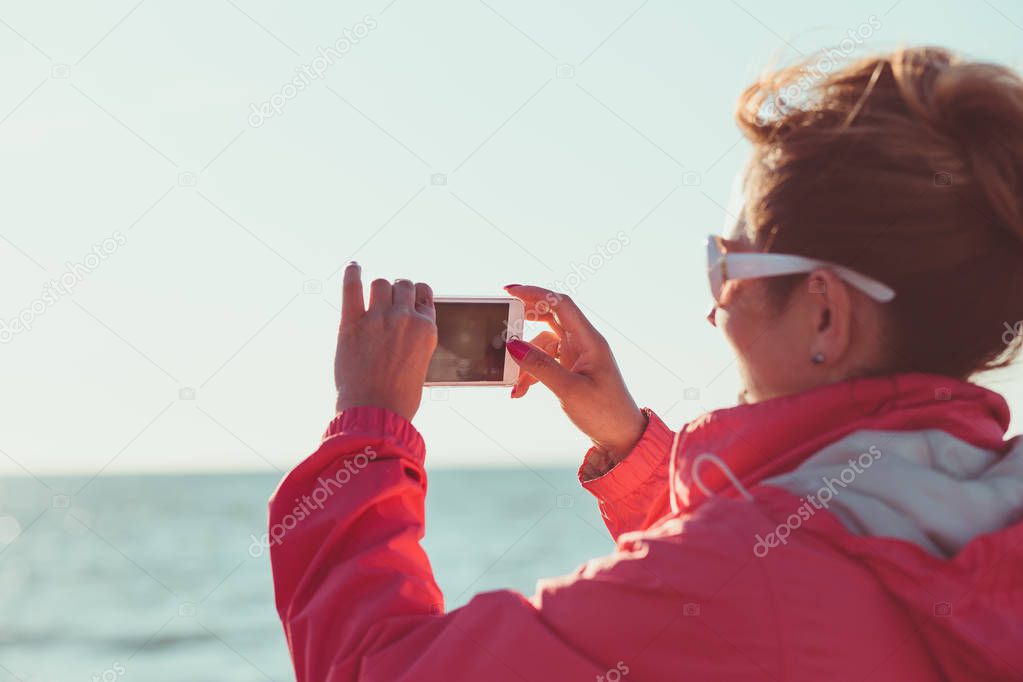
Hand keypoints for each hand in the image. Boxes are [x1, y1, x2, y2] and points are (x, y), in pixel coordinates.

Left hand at [334, 262, 436, 420]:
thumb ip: (416, 341)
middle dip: (397, 291)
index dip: (415, 296)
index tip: (407, 300)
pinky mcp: (352, 324)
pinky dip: (352, 274)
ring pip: (381, 283)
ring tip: (373, 297)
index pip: (424, 294)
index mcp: (427, 329)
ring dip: (378, 289)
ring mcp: (378, 318)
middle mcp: (405, 319)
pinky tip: (354, 267)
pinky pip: (352, 287)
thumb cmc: (399, 399)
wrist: (375, 415)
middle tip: (389, 302)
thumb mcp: (420, 365)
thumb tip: (408, 329)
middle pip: (403, 285)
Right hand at [504, 285, 646, 459]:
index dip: (535, 293)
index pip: (561, 304)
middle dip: (525, 320)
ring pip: (543, 344)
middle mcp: (584, 343)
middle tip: (502, 322)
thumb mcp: (569, 390)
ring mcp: (578, 356)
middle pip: (551, 317)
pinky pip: (545, 362)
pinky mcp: (572, 370)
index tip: (509, 292)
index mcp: (590, 341)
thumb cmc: (604, 414)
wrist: (622, 439)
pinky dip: (531, 373)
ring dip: (525, 361)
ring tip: (516, 386)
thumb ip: (540, 366)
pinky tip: (521, 391)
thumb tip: (512, 345)